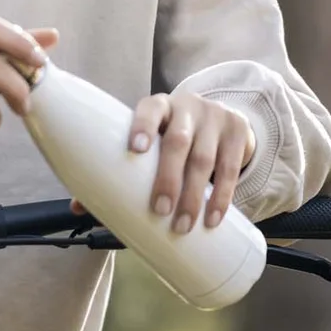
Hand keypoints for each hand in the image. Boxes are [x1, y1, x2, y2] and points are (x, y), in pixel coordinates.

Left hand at [122, 90, 254, 233]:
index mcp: (160, 105)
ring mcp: (215, 118)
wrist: (220, 116)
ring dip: (193, 196)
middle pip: (178, 141)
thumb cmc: (174, 133)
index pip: (150, 109)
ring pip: (204, 159)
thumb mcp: (158, 134)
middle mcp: (188, 107)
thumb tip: (92, 207)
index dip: (142, 127)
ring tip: (183, 225)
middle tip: (160, 210)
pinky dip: (221, 197)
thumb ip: (134, 161)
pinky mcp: (238, 132)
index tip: (136, 149)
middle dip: (168, 178)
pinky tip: (212, 218)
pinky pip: (230, 169)